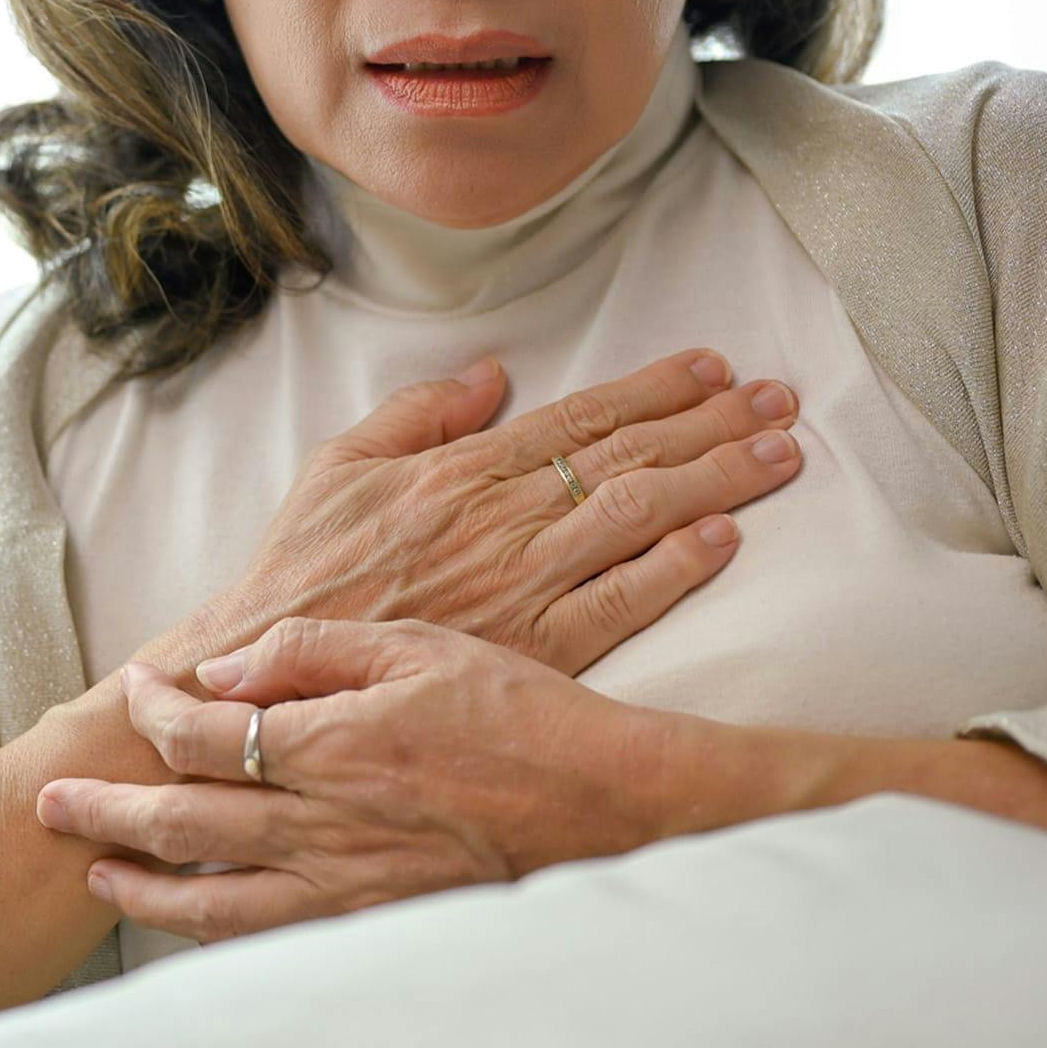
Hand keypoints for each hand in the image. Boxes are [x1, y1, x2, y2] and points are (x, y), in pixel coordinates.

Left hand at [38, 616, 699, 942]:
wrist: (598, 804)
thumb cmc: (516, 713)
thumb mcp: (422, 644)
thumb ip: (319, 648)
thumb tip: (229, 665)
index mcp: (330, 740)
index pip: (206, 731)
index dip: (155, 711)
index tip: (133, 688)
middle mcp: (320, 820)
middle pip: (182, 822)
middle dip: (105, 810)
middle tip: (49, 800)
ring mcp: (340, 883)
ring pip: (209, 896)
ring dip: (141, 883)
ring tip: (96, 871)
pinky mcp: (366, 920)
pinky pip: (263, 937)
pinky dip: (208, 931)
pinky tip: (188, 920)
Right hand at [157, 347, 803, 682]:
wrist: (267, 682)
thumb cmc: (299, 571)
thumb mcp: (337, 465)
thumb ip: (415, 412)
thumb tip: (490, 373)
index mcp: (461, 469)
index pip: (579, 415)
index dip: (654, 387)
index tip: (713, 365)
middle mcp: (501, 518)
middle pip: (628, 456)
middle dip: (711, 421)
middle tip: (779, 396)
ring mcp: (520, 585)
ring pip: (637, 516)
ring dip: (716, 478)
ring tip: (779, 450)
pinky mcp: (529, 652)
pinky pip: (617, 604)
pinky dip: (674, 569)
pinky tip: (726, 539)